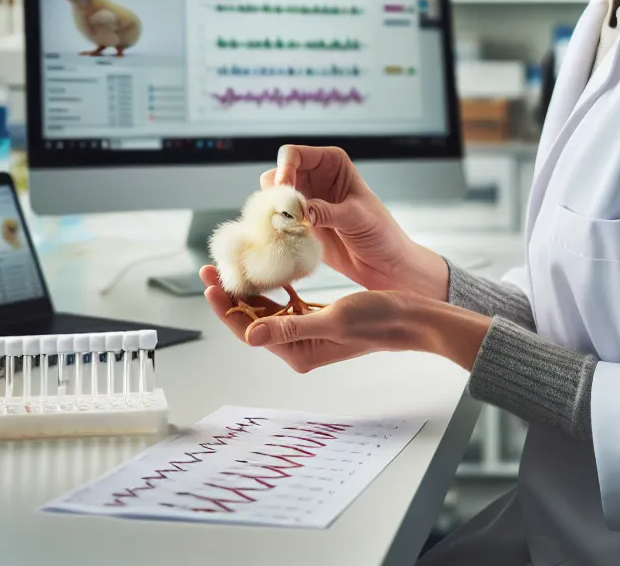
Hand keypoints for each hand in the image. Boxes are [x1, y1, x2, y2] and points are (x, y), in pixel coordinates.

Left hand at [200, 266, 489, 373]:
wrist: (409, 317)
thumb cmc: (377, 320)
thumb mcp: (332, 319)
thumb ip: (289, 328)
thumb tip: (250, 335)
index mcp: (298, 352)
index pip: (250, 330)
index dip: (227, 307)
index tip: (212, 285)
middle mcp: (299, 346)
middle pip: (253, 319)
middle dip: (231, 294)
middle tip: (211, 268)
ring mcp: (308, 333)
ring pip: (267, 310)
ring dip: (249, 289)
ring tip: (231, 266)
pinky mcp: (318, 318)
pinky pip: (287, 304)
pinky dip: (275, 287)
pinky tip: (266, 270)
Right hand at [263, 145, 446, 298]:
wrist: (384, 264)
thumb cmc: (381, 234)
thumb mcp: (357, 218)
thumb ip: (327, 212)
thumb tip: (300, 211)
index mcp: (332, 163)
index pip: (294, 154)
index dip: (285, 169)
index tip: (286, 191)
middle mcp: (315, 178)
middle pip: (277, 175)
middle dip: (275, 193)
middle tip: (283, 214)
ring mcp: (305, 201)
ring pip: (273, 198)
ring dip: (273, 212)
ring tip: (287, 228)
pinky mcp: (300, 224)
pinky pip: (276, 221)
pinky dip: (275, 228)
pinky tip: (287, 240)